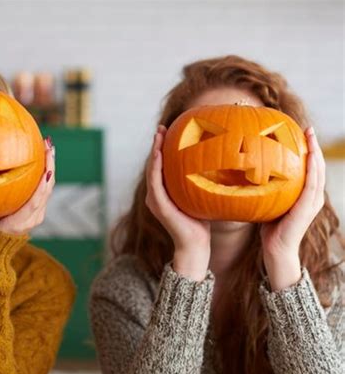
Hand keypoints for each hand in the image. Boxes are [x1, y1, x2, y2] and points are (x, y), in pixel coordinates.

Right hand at [0, 138, 54, 235]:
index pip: (36, 199)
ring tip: (48, 148)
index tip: (46, 164)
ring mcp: (36, 216)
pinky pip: (44, 192)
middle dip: (50, 166)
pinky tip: (43, 161)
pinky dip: (45, 176)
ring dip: (49, 168)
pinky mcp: (37, 213)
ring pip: (47, 189)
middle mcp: (32, 219)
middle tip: (48, 146)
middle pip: (47, 190)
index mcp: (20, 220)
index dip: (42, 182)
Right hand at [146, 125, 210, 280]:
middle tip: (162, 127)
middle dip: (157, 145)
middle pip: (154, 164)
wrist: (196, 245)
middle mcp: (155, 194)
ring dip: (154, 151)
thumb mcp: (201, 197)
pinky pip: (155, 182)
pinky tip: (159, 153)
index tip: (169, 131)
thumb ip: (202, 181)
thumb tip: (221, 163)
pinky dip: (156, 167)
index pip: (161, 165)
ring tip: (159, 135)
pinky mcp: (158, 205)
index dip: (162, 148)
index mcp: (164, 192)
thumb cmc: (202, 223)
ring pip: (152, 170)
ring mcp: (155, 200)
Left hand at [261, 127, 324, 289]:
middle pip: (317, 166)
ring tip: (310, 135)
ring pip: (318, 171)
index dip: (306, 150)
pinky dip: (312, 168)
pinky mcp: (308, 208)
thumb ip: (265, 189)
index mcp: (304, 195)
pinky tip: (308, 155)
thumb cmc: (268, 229)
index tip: (300, 133)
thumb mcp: (267, 203)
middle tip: (307, 127)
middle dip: (313, 146)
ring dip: (315, 152)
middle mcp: (312, 197)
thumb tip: (246, 173)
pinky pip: (312, 184)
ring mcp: (312, 202)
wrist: (275, 250)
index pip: (308, 168)